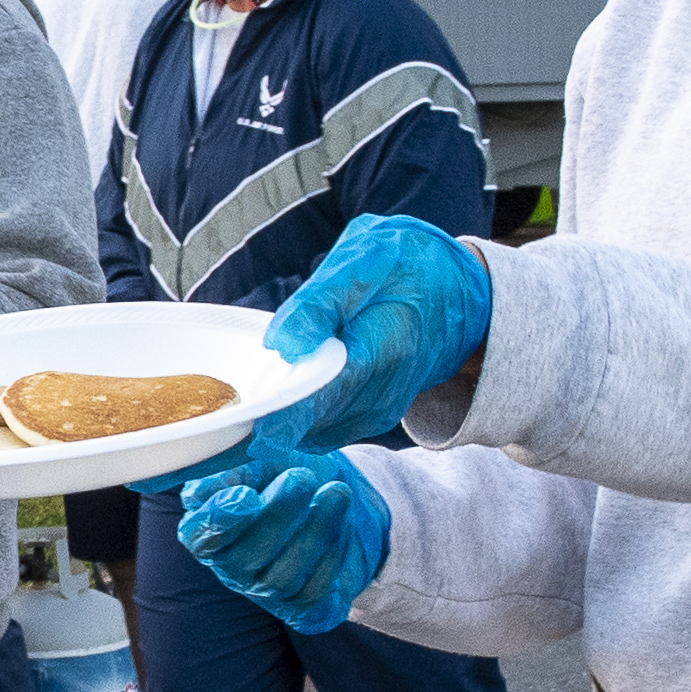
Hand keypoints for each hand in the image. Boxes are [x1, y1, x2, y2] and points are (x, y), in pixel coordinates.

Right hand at [176, 441, 390, 634]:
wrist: (331, 487)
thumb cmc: (283, 470)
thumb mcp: (257, 456)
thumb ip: (231, 469)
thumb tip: (215, 487)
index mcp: (208, 529)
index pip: (199, 536)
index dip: (219, 521)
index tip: (246, 496)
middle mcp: (231, 566)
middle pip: (242, 559)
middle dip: (276, 517)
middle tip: (301, 478)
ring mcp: (265, 591)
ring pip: (281, 579)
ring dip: (313, 531)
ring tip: (337, 491)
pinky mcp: (301, 608)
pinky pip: (312, 596)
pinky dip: (332, 556)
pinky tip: (343, 523)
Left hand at [258, 214, 491, 454]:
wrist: (455, 293)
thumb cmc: (407, 267)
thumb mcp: (366, 259)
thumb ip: (320, 301)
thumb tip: (281, 343)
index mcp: (383, 349)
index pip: (326, 395)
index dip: (284, 416)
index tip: (248, 428)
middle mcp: (385, 392)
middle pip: (317, 421)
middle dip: (272, 417)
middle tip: (235, 409)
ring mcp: (381, 409)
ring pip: (318, 432)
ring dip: (283, 420)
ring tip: (256, 396)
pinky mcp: (373, 416)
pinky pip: (326, 430)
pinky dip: (299, 420)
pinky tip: (283, 395)